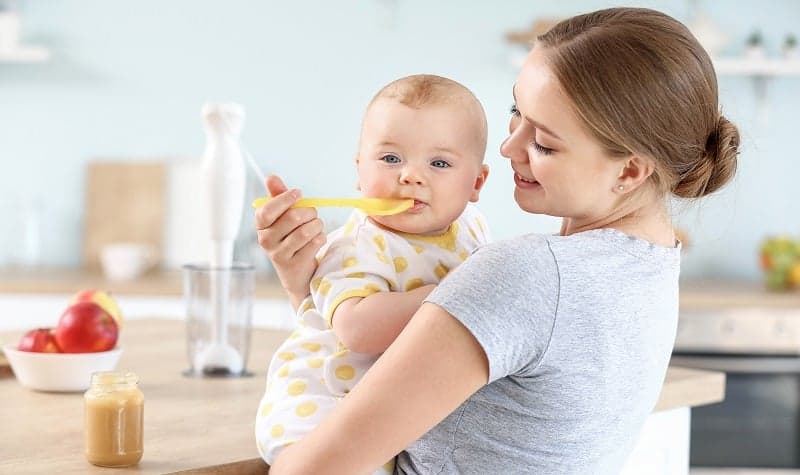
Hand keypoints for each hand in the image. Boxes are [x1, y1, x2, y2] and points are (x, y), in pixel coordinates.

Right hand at [255, 175, 324, 308]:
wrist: (296, 272)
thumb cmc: (289, 237)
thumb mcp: (282, 216)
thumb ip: (278, 196)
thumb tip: (271, 177)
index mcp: (260, 225)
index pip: (268, 209)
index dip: (285, 199)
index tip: (299, 193)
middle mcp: (265, 240)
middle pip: (293, 217)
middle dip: (309, 212)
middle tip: (313, 214)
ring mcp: (278, 254)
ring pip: (305, 231)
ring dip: (317, 225)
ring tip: (316, 226)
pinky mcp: (294, 264)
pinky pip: (313, 243)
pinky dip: (320, 237)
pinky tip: (318, 239)